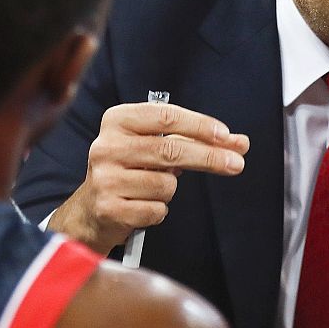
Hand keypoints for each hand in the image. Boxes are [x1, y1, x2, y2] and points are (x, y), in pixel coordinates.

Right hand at [50, 102, 248, 254]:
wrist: (90, 210)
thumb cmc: (128, 171)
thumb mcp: (150, 146)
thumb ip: (191, 141)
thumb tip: (238, 144)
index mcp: (117, 121)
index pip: (165, 116)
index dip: (199, 125)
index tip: (226, 135)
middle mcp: (106, 146)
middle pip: (170, 149)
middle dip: (209, 157)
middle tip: (237, 163)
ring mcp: (105, 179)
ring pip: (166, 184)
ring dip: (169, 189)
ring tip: (150, 189)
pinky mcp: (109, 208)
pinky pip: (157, 210)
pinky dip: (158, 210)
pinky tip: (142, 206)